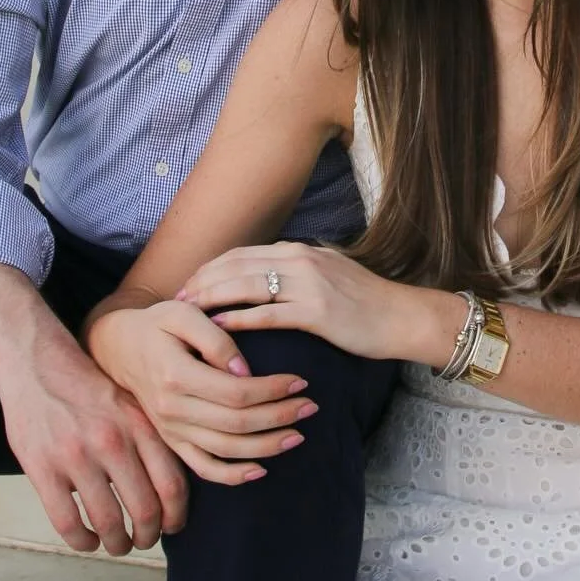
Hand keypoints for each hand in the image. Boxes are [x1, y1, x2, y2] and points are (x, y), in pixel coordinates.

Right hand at [0, 256, 190, 560]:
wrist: (36, 361)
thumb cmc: (88, 388)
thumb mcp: (129, 404)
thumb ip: (149, 440)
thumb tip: (172, 491)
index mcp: (139, 425)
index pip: (172, 484)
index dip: (176, 516)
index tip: (172, 527)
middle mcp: (112, 441)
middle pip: (145, 510)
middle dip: (148, 536)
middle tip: (144, 541)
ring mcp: (76, 456)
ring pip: (108, 522)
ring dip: (117, 543)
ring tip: (117, 544)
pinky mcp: (42, 468)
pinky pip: (68, 522)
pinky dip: (82, 541)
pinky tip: (87, 540)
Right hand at [87, 300, 320, 483]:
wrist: (118, 347)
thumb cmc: (157, 324)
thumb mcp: (182, 312)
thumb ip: (215, 338)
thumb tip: (244, 369)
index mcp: (176, 376)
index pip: (236, 392)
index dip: (273, 389)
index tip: (301, 380)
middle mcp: (172, 409)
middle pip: (237, 424)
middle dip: (280, 417)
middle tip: (311, 406)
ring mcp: (171, 430)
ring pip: (226, 450)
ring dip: (267, 446)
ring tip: (298, 434)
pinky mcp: (171, 442)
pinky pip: (203, 468)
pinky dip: (233, 475)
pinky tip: (261, 468)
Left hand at [176, 241, 457, 364]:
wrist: (403, 316)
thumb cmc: (367, 303)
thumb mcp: (329, 274)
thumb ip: (298, 271)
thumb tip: (267, 277)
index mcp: (300, 251)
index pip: (242, 253)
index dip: (210, 268)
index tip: (189, 285)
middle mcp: (300, 260)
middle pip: (236, 265)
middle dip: (202, 281)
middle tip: (176, 299)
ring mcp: (308, 284)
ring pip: (246, 285)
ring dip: (211, 298)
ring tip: (187, 313)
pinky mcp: (316, 312)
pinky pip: (267, 314)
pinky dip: (238, 320)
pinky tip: (217, 329)